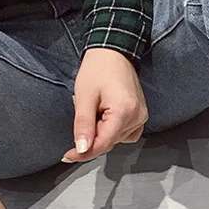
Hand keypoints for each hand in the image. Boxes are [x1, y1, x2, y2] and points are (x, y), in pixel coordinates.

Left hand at [62, 48, 147, 163]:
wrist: (114, 52)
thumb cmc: (98, 69)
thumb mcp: (84, 97)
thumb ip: (84, 125)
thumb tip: (82, 150)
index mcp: (125, 112)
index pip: (103, 143)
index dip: (84, 153)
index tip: (67, 156)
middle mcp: (138, 117)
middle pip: (109, 141)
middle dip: (91, 134)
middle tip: (83, 110)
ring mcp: (141, 116)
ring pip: (115, 138)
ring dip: (101, 130)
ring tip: (95, 108)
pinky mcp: (140, 115)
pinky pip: (124, 132)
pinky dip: (110, 128)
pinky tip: (104, 114)